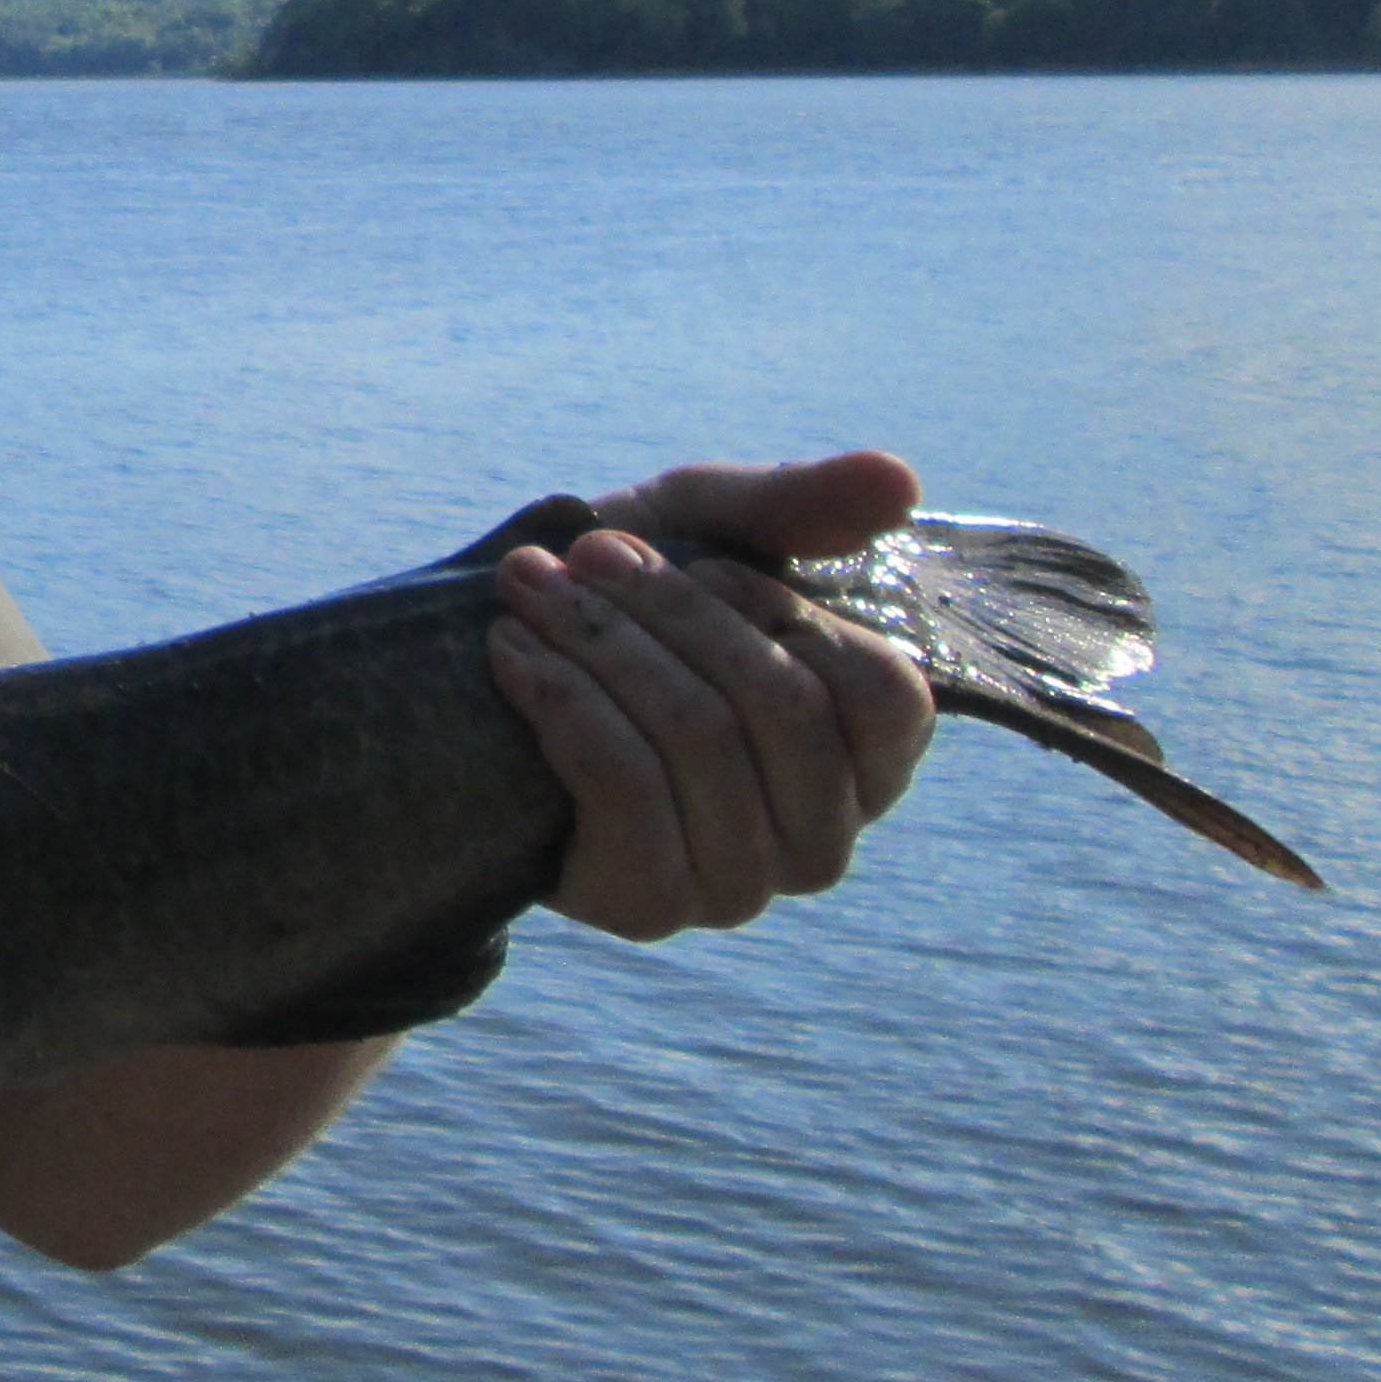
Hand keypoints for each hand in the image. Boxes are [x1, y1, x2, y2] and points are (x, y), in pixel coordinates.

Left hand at [485, 451, 935, 941]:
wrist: (482, 686)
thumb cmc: (623, 606)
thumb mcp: (703, 530)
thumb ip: (796, 505)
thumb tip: (898, 477)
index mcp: (867, 759)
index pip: (884, 691)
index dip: (779, 610)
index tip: (693, 556)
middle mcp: (823, 840)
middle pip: (782, 707)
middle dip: (669, 608)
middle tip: (585, 554)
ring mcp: (742, 885)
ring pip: (698, 739)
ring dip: (600, 642)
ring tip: (530, 586)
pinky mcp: (650, 905)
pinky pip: (625, 788)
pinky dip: (561, 699)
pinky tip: (511, 653)